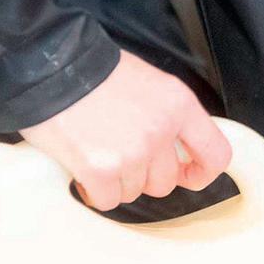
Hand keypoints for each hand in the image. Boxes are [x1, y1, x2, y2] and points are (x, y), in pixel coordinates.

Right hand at [19, 50, 230, 210]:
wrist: (48, 64)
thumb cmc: (92, 69)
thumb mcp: (147, 82)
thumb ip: (167, 115)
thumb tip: (177, 149)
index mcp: (178, 105)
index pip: (215, 154)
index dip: (202, 172)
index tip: (188, 174)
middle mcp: (160, 130)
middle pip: (165, 181)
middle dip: (143, 176)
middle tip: (120, 156)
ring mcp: (132, 152)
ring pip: (134, 191)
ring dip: (116, 181)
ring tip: (96, 152)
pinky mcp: (100, 169)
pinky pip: (107, 199)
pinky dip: (94, 191)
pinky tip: (83, 170)